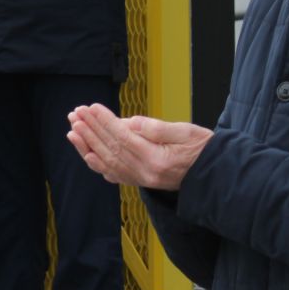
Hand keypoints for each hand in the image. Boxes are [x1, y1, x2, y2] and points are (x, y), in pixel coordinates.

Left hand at [65, 104, 211, 190]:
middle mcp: (146, 173)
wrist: (215, 175)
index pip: (124, 138)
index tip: (91, 107)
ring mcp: (142, 180)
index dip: (105, 122)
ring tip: (73, 130)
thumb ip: (158, 128)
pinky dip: (98, 164)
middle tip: (75, 114)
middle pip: (111, 149)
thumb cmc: (204, 149)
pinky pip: (114, 174)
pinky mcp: (141, 182)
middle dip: (91, 130)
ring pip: (108, 163)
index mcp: (157, 159)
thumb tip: (131, 122)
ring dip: (88, 146)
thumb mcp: (186, 132)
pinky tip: (86, 153)